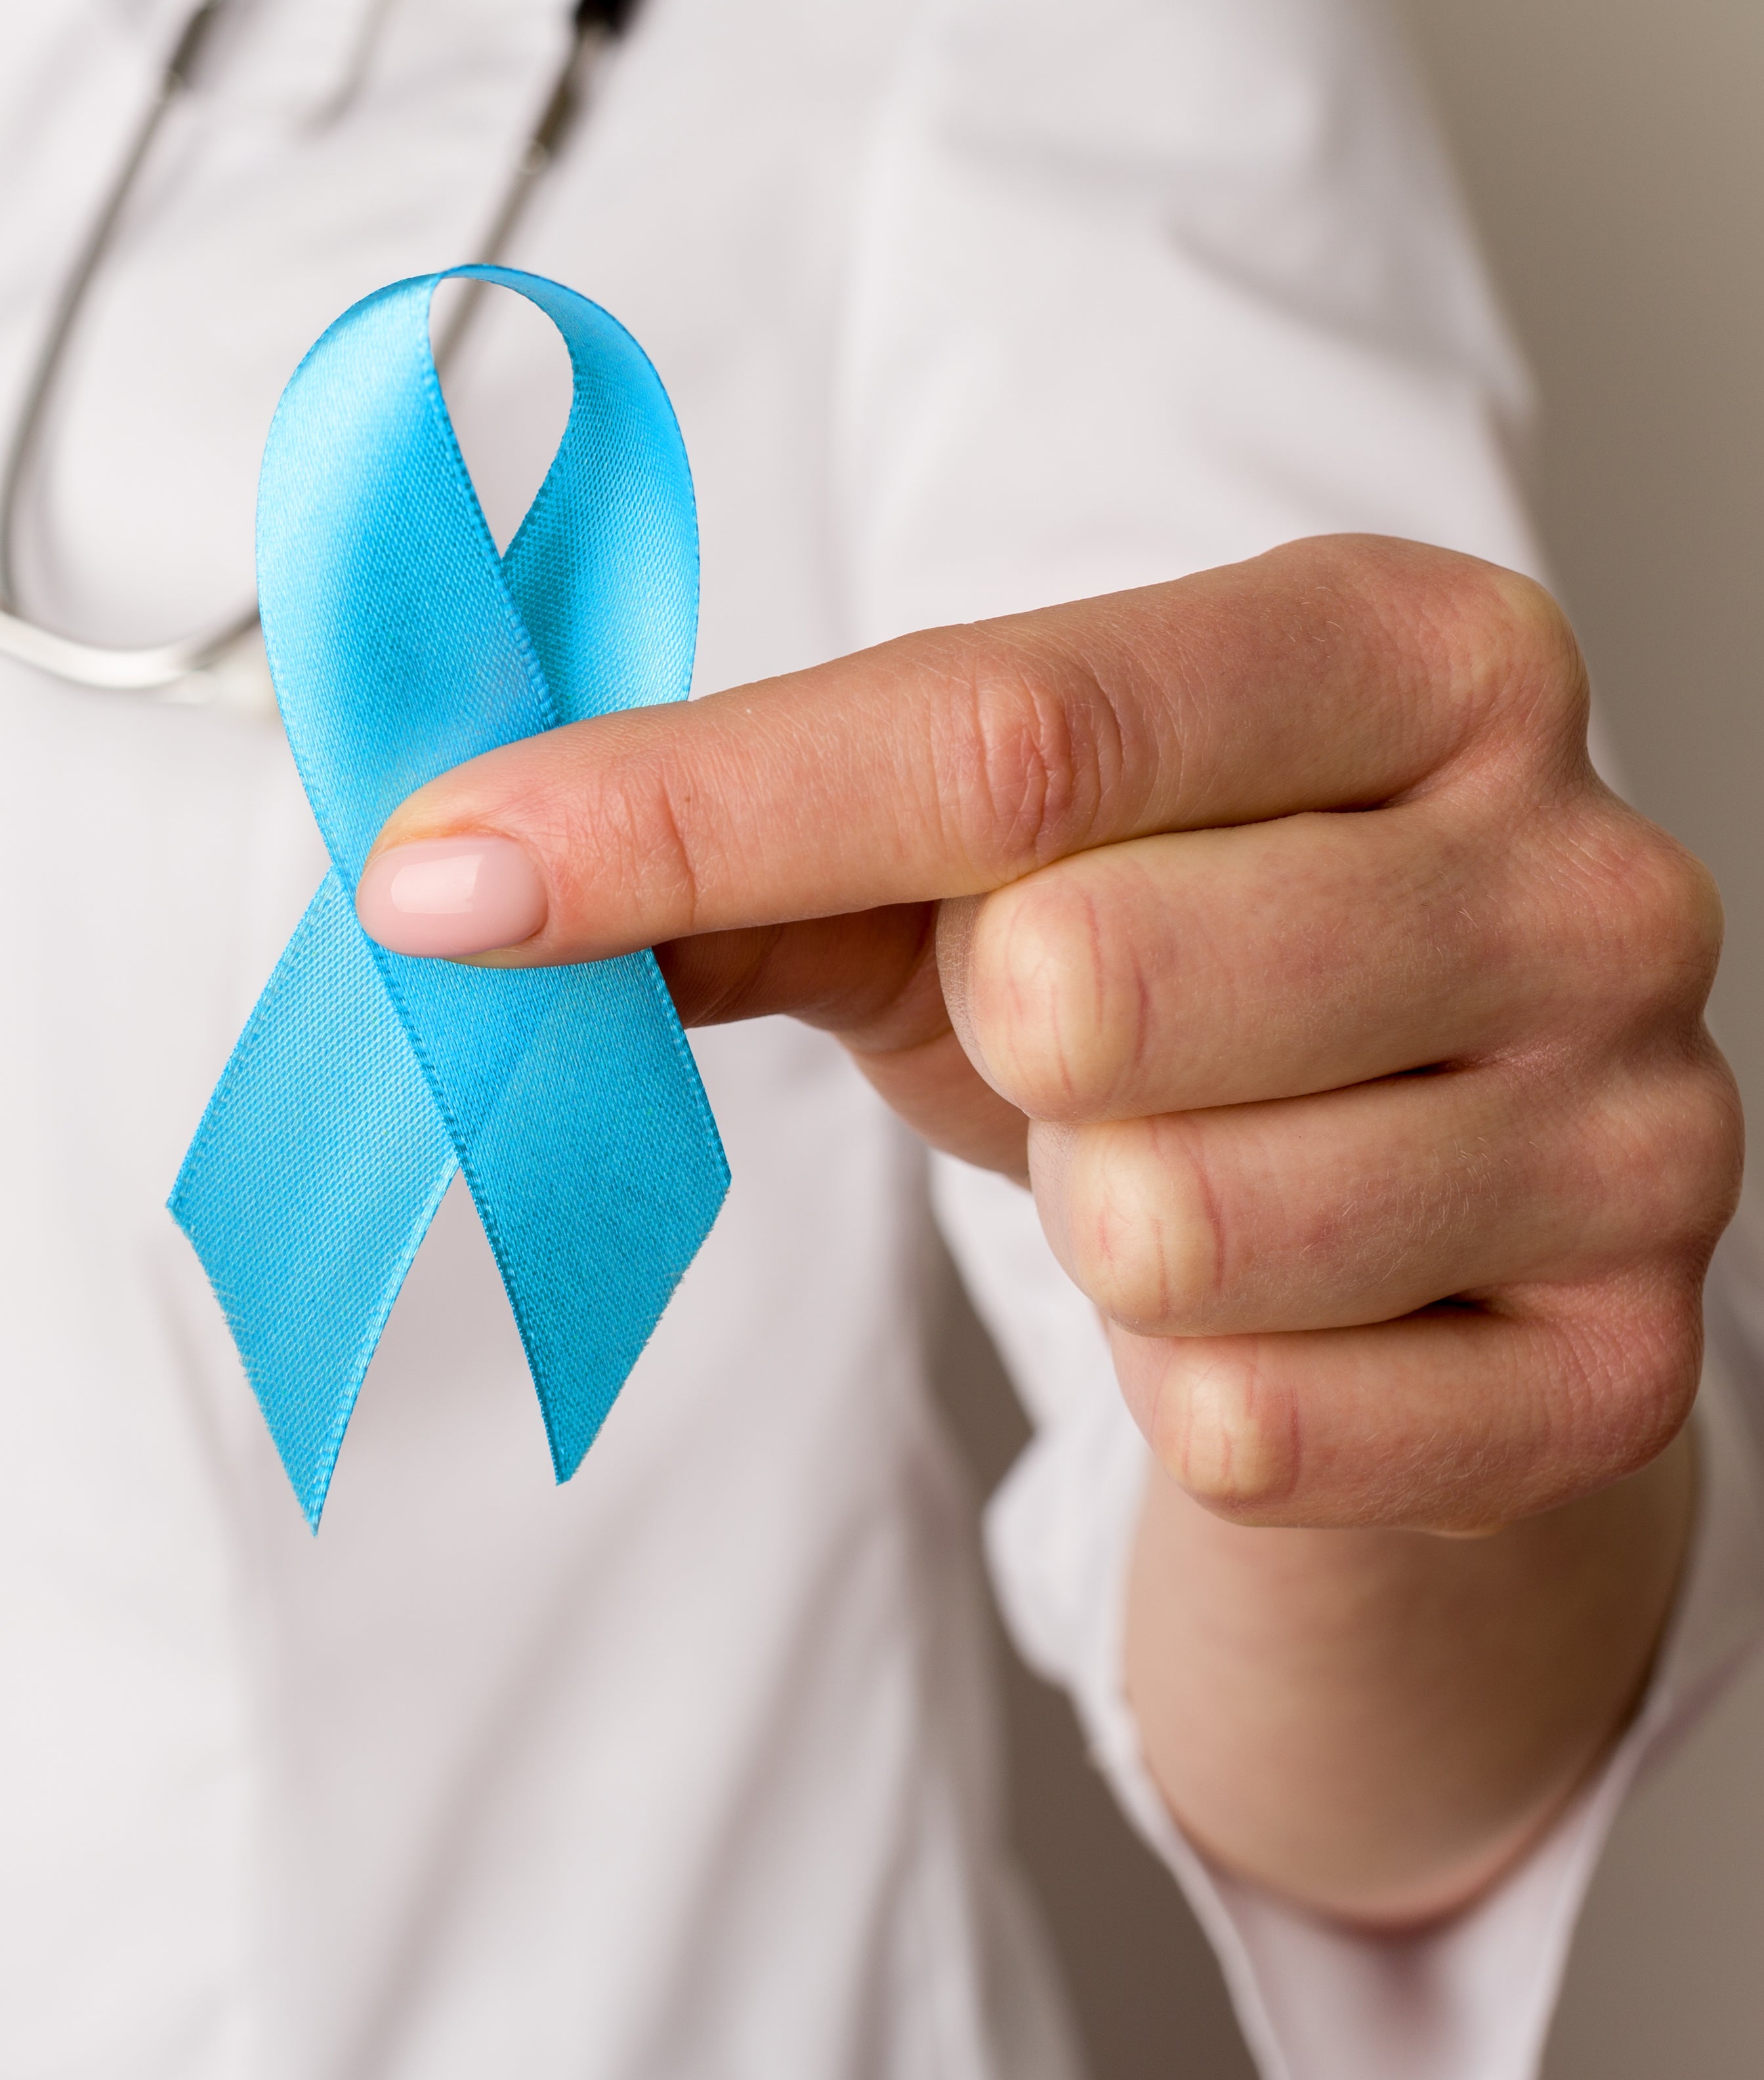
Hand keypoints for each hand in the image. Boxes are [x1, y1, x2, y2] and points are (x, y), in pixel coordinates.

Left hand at [356, 536, 1739, 1536]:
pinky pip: (1250, 1425)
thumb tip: (449, 876)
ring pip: (1170, 1226)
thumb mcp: (964, 862)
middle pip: (1090, 976)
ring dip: (1101, 1222)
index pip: (1005, 731)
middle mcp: (1576, 867)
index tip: (441, 873)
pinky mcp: (1613, 1379)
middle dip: (1003, 1037)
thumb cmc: (1171, 978)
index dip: (686, 812)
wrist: (1413, 1216)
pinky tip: (1274, 1307)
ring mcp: (1637, 1129)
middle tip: (1068, 1031)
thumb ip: (732, 841)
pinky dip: (1193, 1387)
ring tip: (1180, 1163)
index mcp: (1405, 654)